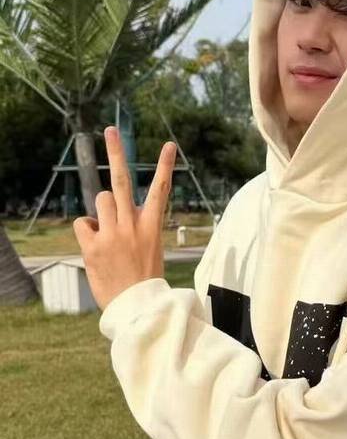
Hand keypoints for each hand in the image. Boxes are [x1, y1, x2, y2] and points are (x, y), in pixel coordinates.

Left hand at [73, 125, 176, 310]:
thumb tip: (114, 209)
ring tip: (109, 234)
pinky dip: (88, 231)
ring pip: (100, 201)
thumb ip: (135, 225)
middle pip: (121, 181)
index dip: (165, 166)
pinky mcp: (93, 246)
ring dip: (102, 211)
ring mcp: (112, 234)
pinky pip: (83, 223)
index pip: (160, 190)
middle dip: (116, 152)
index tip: (170, 145)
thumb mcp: (150, 248)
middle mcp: (132, 225)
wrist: (136, 307)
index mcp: (152, 226)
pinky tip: (96, 247)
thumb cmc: (143, 279)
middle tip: (109, 130)